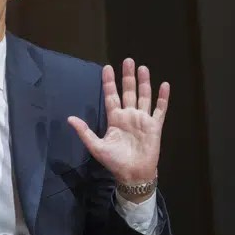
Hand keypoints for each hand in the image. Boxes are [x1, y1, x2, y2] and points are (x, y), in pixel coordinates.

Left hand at [68, 59, 169, 200]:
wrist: (133, 174)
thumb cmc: (115, 162)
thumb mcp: (96, 147)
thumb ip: (85, 132)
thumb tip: (70, 118)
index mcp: (115, 119)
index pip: (111, 96)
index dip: (109, 82)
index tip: (107, 68)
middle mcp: (129, 115)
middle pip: (129, 92)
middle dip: (128, 76)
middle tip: (127, 60)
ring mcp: (143, 119)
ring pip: (144, 96)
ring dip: (144, 82)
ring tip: (142, 68)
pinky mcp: (155, 126)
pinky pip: (160, 109)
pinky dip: (163, 97)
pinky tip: (164, 85)